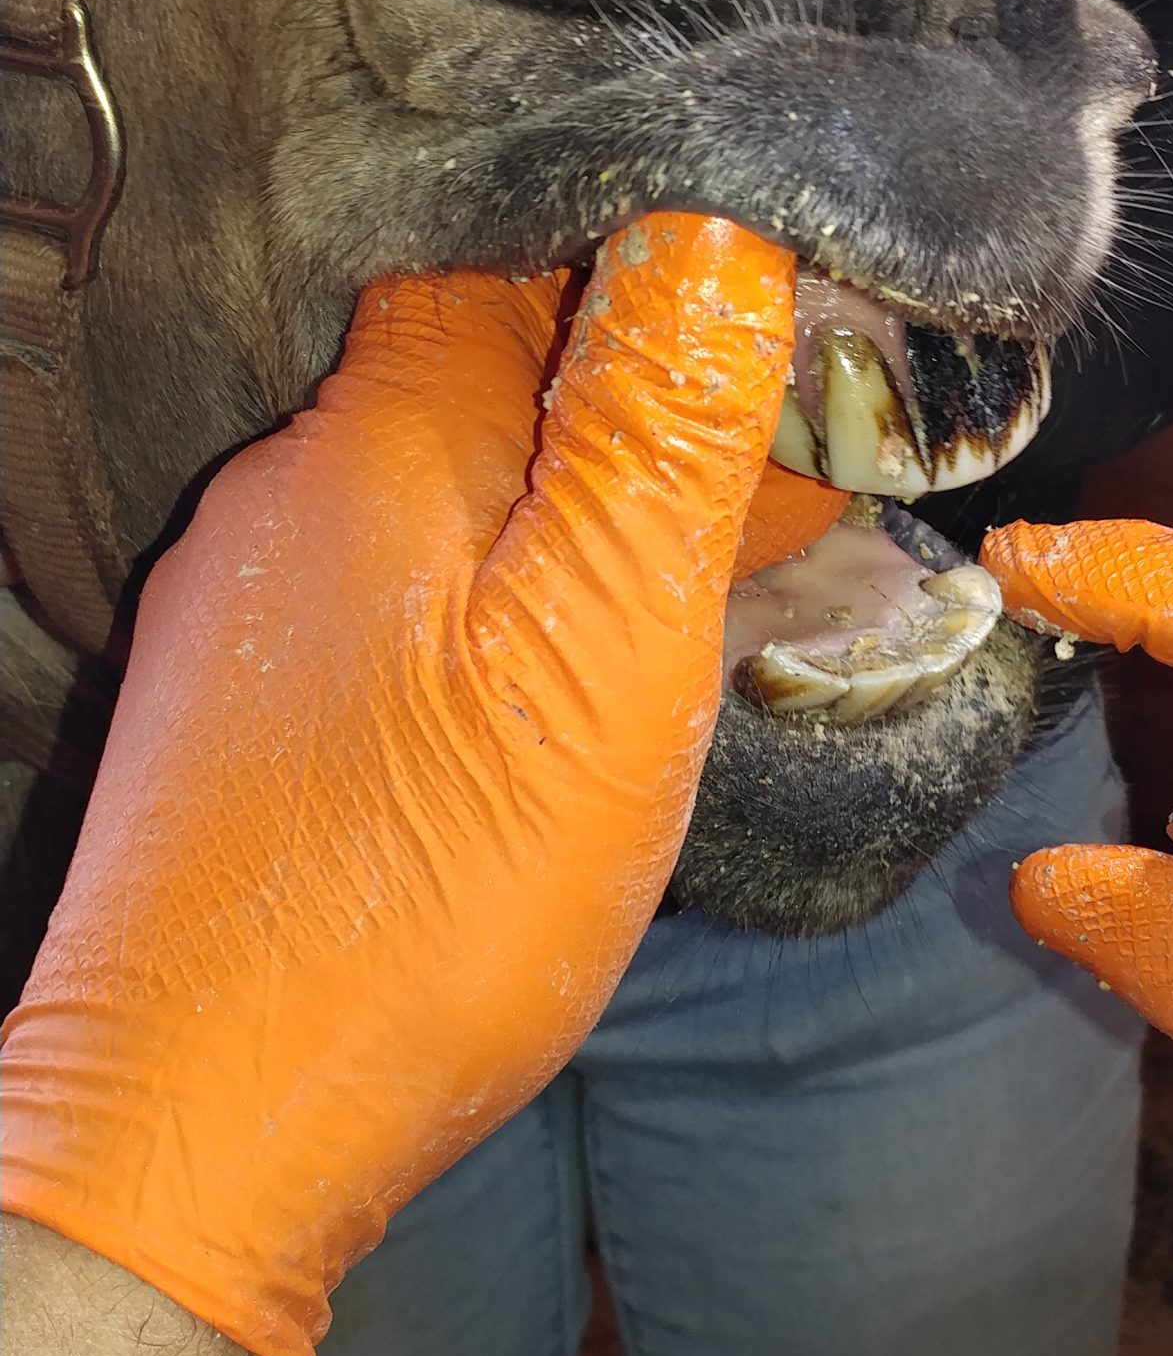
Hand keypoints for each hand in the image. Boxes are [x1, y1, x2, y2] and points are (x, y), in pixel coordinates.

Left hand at [2, 214, 795, 1355]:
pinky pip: (411, 589)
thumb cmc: (429, 898)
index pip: (517, 249)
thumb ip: (660, 429)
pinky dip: (511, 593)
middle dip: (640, 391)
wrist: (208, 1129)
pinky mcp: (257, 702)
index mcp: (382, 438)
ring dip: (583, 501)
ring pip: (456, 486)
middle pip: (489, 366)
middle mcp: (294, 491)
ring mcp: (261, 602)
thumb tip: (717, 226)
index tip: (777, 320)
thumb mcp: (602, 649)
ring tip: (707, 572)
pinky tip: (572, 674)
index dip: (657, 257)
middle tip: (780, 460)